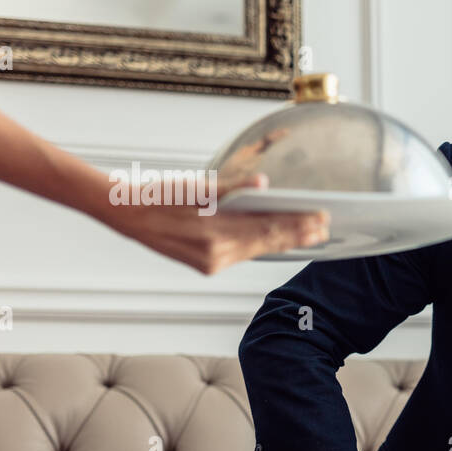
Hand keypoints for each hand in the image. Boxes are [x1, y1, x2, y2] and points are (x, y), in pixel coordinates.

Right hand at [100, 173, 329, 273]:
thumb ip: (230, 186)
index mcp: (214, 231)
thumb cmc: (160, 194)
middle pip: (267, 241)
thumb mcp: (195, 185)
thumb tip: (261, 184)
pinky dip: (264, 248)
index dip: (297, 222)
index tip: (320, 217)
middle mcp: (215, 252)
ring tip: (311, 237)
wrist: (126, 215)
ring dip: (286, 243)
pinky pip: (243, 255)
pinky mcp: (206, 266)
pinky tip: (279, 243)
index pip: (267, 226)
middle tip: (325, 228)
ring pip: (257, 251)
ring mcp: (211, 262)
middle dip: (299, 234)